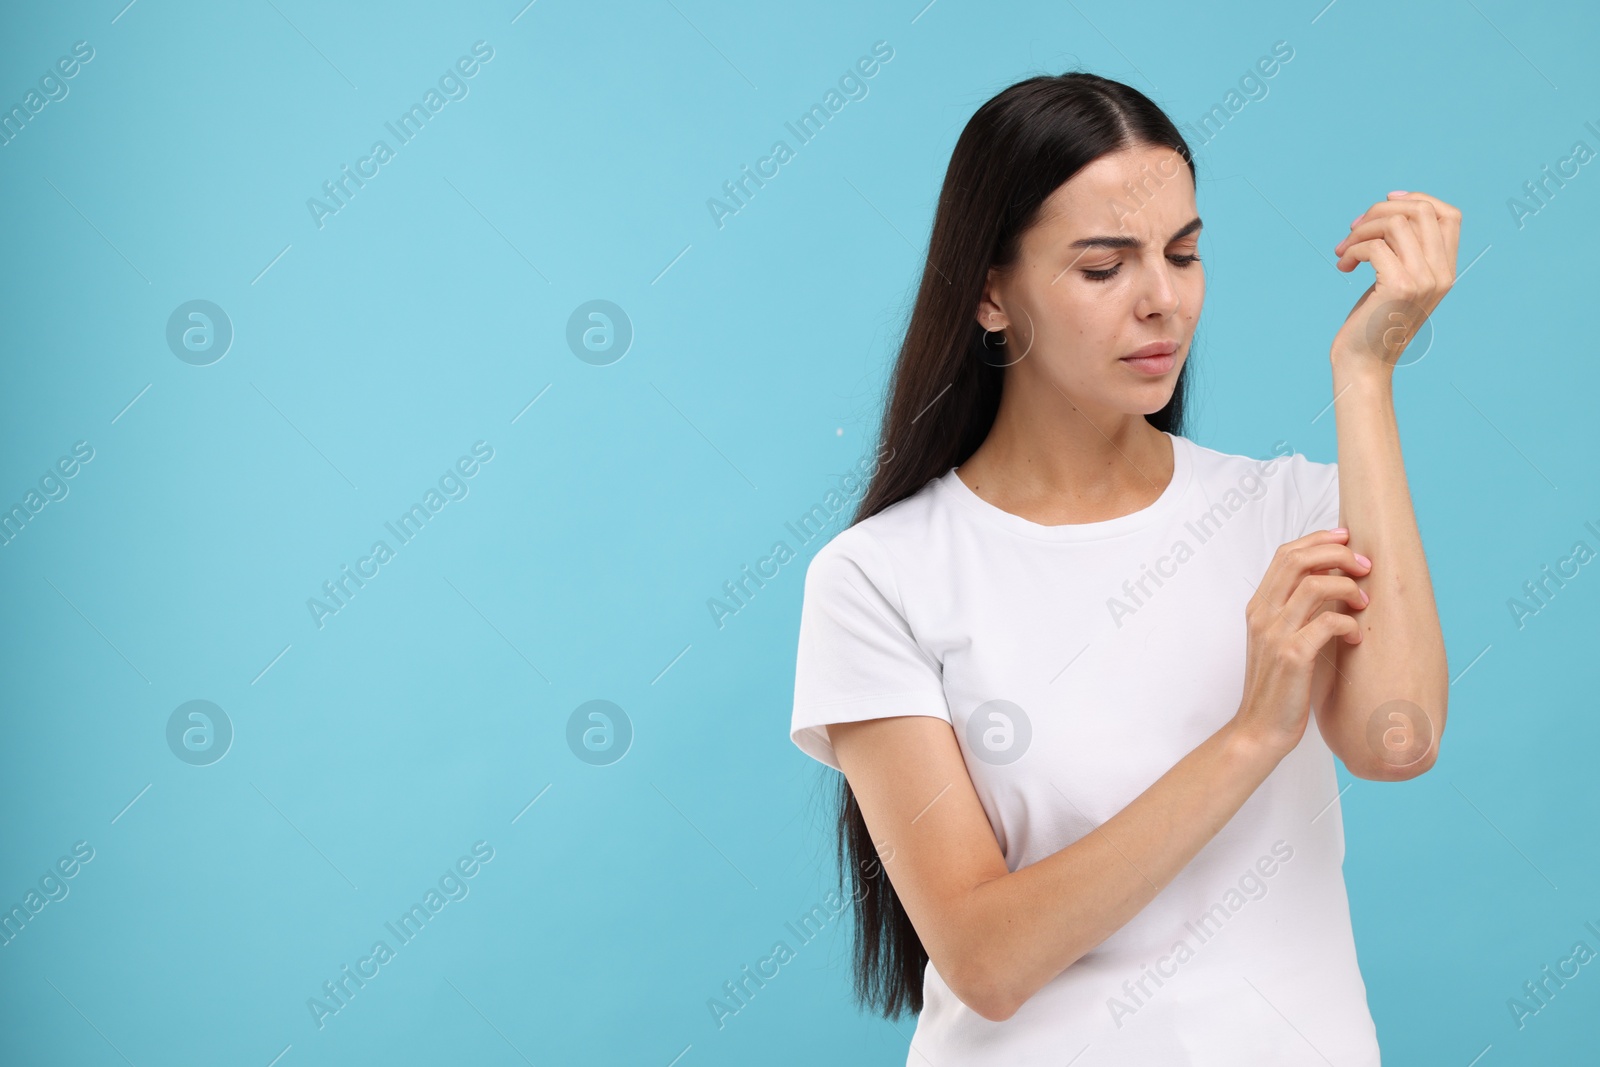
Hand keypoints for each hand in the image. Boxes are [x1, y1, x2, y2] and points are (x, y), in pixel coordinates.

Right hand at [1231, 528, 1371, 755]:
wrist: (1260, 729)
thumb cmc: (1278, 688)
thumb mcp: (1279, 641)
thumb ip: (1296, 613)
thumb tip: (1332, 585)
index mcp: (1259, 607)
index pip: (1286, 554)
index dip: (1318, 539)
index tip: (1347, 539)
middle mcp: (1263, 614)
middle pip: (1300, 559)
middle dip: (1339, 553)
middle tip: (1365, 565)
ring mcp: (1275, 634)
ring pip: (1316, 585)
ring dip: (1349, 586)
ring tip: (1364, 604)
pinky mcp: (1292, 656)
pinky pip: (1328, 622)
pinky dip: (1349, 624)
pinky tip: (1356, 639)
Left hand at [1330, 190, 1460, 369]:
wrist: (1363, 365)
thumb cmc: (1372, 324)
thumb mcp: (1396, 283)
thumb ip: (1404, 253)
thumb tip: (1386, 212)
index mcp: (1445, 271)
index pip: (1450, 215)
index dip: (1419, 199)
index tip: (1386, 201)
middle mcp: (1441, 274)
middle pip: (1421, 211)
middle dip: (1379, 211)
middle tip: (1352, 230)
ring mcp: (1423, 280)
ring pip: (1396, 223)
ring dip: (1361, 230)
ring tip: (1343, 250)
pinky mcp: (1399, 287)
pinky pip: (1375, 247)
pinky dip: (1353, 249)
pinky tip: (1343, 266)